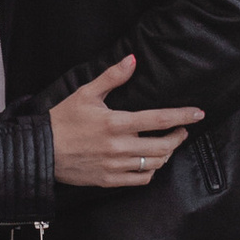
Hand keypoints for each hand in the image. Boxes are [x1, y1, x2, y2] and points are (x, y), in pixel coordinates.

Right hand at [47, 57, 200, 189]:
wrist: (41, 150)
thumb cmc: (63, 119)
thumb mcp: (86, 93)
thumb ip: (112, 77)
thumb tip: (133, 59)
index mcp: (116, 123)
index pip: (158, 119)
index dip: (182, 116)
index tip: (198, 114)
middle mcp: (119, 146)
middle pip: (163, 145)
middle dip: (178, 137)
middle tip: (182, 130)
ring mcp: (115, 166)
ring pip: (155, 163)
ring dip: (167, 153)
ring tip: (168, 144)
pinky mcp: (109, 180)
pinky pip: (141, 179)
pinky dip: (151, 171)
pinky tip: (150, 162)